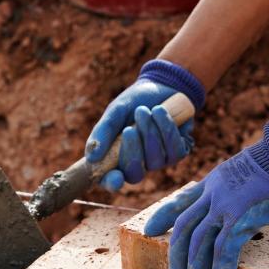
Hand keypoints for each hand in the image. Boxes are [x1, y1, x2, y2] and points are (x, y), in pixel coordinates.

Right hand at [85, 60, 204, 191]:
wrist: (162, 85)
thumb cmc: (134, 101)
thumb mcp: (115, 112)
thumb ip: (103, 132)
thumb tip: (91, 158)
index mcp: (116, 157)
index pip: (111, 180)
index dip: (112, 183)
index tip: (115, 178)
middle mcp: (138, 163)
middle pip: (135, 175)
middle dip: (133, 152)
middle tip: (130, 129)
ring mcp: (159, 161)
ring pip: (156, 162)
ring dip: (150, 134)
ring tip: (145, 111)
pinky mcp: (178, 152)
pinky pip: (174, 151)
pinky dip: (167, 129)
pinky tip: (161, 112)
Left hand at [143, 119, 268, 268]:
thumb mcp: (244, 172)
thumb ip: (236, 188)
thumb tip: (244, 202)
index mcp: (213, 183)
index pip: (181, 201)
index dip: (163, 217)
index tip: (149, 230)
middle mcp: (213, 195)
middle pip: (185, 227)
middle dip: (177, 253)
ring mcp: (225, 206)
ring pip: (200, 241)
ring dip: (197, 267)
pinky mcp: (241, 219)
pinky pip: (224, 249)